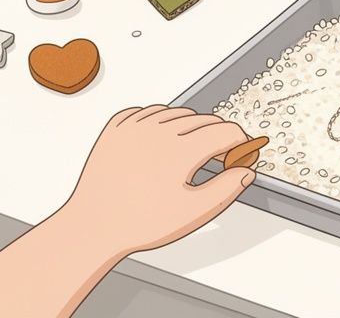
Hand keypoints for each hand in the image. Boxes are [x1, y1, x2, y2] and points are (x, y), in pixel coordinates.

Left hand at [60, 106, 253, 255]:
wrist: (93, 226)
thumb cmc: (140, 223)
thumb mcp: (194, 211)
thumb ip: (227, 188)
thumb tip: (246, 170)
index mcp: (182, 149)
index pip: (226, 131)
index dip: (240, 143)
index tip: (242, 155)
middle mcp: (158, 129)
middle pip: (204, 119)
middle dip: (218, 135)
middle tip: (220, 158)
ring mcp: (134, 125)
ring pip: (177, 112)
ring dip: (191, 126)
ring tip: (191, 151)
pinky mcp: (116, 127)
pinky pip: (147, 111)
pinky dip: (160, 121)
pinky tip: (162, 140)